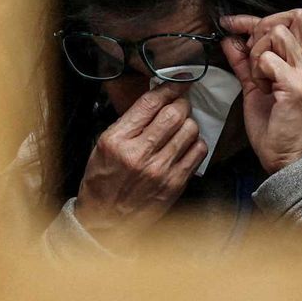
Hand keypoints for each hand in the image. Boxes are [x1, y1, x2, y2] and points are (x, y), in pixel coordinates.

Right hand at [73, 82, 207, 242]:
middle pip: (175, 113)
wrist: (105, 218)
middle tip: (180, 103)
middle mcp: (139, 153)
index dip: (168, 87)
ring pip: (190, 130)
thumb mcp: (103, 145)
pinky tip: (186, 145)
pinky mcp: (174, 183)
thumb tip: (155, 101)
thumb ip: (129, 122)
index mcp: (118, 140)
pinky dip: (195, 143)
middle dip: (181, 103)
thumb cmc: (103, 181)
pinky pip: (198, 152)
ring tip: (181, 126)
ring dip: (189, 122)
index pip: (150, 103)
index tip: (177, 82)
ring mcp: (160, 169)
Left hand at [220, 9, 301, 172]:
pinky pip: (267, 59)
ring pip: (277, 33)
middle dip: (261, 29)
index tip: (232, 25)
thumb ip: (245, 62)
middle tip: (251, 56)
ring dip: (258, 52)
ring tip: (259, 78)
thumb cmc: (277, 128)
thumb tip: (230, 39)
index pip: (293, 19)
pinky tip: (262, 89)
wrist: (289, 158)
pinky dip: (257, 70)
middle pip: (291, 16)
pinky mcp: (297, 86)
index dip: (257, 19)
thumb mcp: (258, 87)